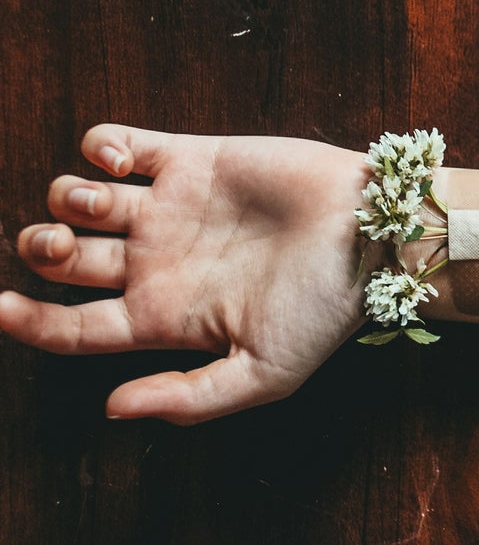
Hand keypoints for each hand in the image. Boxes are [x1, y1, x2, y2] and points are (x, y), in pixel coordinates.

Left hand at [0, 125, 372, 423]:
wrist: (368, 233)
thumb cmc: (324, 308)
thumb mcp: (265, 374)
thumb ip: (191, 398)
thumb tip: (113, 408)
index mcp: (167, 316)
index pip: (76, 326)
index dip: (30, 321)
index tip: (1, 307)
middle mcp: (160, 262)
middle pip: (66, 258)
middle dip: (41, 250)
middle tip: (58, 246)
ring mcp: (172, 208)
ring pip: (79, 197)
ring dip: (65, 198)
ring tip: (97, 203)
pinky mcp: (190, 158)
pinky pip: (117, 143)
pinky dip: (96, 146)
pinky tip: (113, 160)